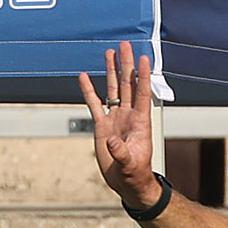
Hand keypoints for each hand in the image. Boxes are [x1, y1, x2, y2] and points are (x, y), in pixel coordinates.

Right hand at [77, 42, 159, 208]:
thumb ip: (122, 152)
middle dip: (127, 65)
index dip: (142, 76)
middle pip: (128, 85)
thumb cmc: (134, 174)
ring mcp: (115, 118)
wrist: (126, 183)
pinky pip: (95, 104)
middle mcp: (128, 116)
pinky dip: (89, 90)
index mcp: (140, 122)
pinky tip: (84, 76)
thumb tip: (111, 141)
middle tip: (126, 45)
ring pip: (113, 89)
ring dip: (112, 71)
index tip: (143, 58)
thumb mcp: (130, 164)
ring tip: (111, 52)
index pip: (142, 93)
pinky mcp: (103, 125)